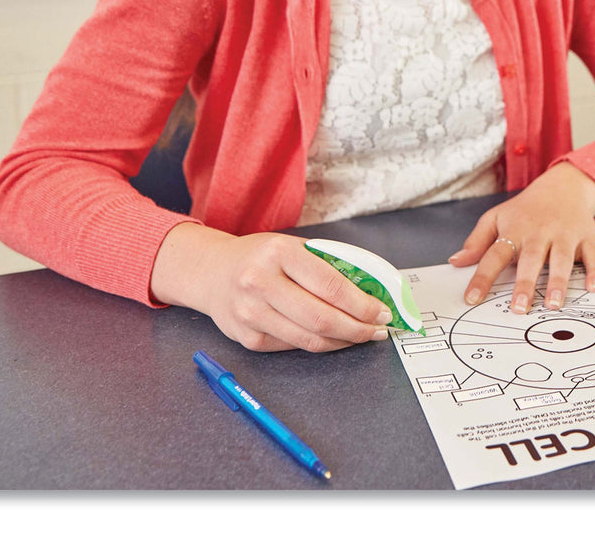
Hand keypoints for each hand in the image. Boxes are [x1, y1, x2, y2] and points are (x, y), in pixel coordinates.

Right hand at [151, 223, 394, 352]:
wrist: (211, 272)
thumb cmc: (261, 257)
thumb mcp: (292, 247)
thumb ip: (328, 264)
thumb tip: (372, 290)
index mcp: (278, 252)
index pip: (331, 285)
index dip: (362, 304)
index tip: (382, 311)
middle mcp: (260, 282)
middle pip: (322, 318)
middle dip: (358, 329)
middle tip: (378, 330)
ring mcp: (250, 313)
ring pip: (309, 340)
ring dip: (343, 342)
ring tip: (361, 336)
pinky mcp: (247, 338)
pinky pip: (293, 347)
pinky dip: (319, 345)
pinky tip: (332, 338)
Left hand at [448, 162, 594, 313]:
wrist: (562, 187)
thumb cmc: (526, 210)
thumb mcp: (496, 218)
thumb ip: (476, 241)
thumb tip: (456, 261)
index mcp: (514, 230)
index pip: (494, 255)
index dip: (482, 277)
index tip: (471, 299)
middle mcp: (539, 232)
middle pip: (530, 258)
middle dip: (525, 283)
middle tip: (519, 307)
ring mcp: (564, 234)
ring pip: (562, 259)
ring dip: (558, 281)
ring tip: (553, 304)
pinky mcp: (587, 237)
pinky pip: (593, 255)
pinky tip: (593, 288)